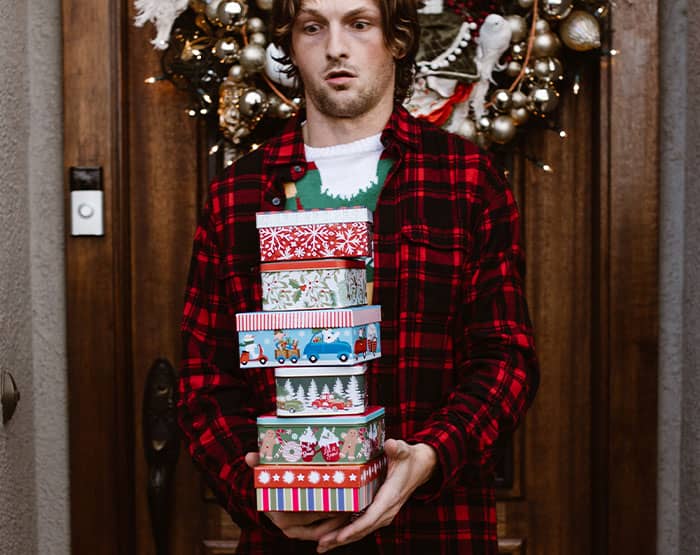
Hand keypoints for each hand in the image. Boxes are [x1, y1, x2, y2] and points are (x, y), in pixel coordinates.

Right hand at [245, 452, 351, 540]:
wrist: (264, 499)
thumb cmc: (269, 482)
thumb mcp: (264, 471)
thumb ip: (259, 463)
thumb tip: (249, 456)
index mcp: (278, 509)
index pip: (308, 509)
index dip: (327, 502)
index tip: (341, 492)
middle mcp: (284, 524)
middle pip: (317, 520)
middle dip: (337, 512)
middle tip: (352, 499)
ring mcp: (292, 531)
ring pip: (320, 531)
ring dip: (337, 522)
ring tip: (351, 508)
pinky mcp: (298, 535)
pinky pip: (318, 534)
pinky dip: (331, 528)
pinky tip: (343, 516)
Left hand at [316, 439, 437, 552]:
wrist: (422, 467)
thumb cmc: (409, 459)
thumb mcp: (404, 451)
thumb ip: (397, 448)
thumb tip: (391, 445)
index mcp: (390, 497)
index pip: (370, 517)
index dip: (354, 528)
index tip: (339, 536)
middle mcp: (387, 509)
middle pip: (362, 530)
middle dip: (341, 538)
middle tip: (321, 546)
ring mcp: (384, 513)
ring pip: (361, 531)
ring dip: (342, 539)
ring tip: (322, 546)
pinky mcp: (380, 512)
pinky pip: (363, 526)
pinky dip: (348, 534)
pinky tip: (333, 539)